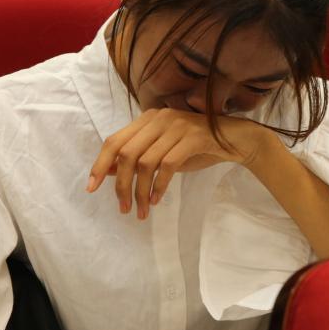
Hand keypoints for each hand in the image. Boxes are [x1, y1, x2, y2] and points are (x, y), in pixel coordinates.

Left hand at [87, 108, 269, 219]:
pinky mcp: (192, 138)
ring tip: (141, 210)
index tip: (91, 188)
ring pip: (146, 162)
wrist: (237, 140)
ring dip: (141, 191)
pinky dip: (160, 186)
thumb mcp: (164, 153)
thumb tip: (109, 171)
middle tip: (123, 208)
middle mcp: (159, 118)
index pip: (114, 141)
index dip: (100, 165)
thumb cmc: (198, 147)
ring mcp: (176, 126)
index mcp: (147, 119)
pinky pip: (167, 165)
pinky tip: (158, 200)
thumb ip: (139, 158)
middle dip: (121, 184)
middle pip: (126, 153)